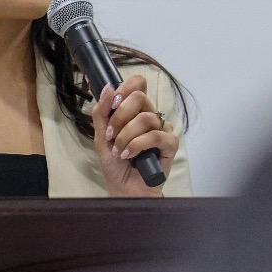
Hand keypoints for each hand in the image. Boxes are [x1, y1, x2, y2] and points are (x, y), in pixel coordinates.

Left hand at [92, 74, 178, 197]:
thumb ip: (102, 112)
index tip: (113, 105)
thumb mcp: (101, 136)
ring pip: (145, 118)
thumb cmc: (114, 163)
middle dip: (120, 116)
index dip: (125, 88)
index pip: (138, 83)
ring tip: (119, 151)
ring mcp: (162, 129)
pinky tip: (129, 154)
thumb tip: (108, 87)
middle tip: (111, 135)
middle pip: (140, 97)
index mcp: (135, 110)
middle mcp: (150, 116)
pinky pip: (156, 135)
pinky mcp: (170, 144)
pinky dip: (138, 144)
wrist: (123, 188)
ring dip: (126, 136)